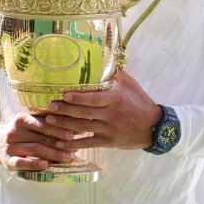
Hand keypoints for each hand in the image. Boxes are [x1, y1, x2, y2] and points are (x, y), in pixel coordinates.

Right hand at [0, 114, 77, 171]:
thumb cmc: (20, 132)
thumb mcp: (28, 123)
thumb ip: (44, 122)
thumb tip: (72, 125)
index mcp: (21, 119)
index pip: (42, 123)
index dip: (58, 129)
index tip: (72, 135)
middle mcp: (14, 132)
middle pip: (40, 138)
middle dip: (59, 144)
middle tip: (74, 148)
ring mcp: (9, 147)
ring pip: (34, 149)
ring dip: (53, 154)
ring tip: (68, 157)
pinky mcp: (6, 160)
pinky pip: (21, 162)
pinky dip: (33, 164)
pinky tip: (46, 165)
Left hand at [44, 70, 162, 150]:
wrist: (154, 127)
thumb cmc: (141, 103)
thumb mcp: (132, 86)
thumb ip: (117, 75)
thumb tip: (104, 59)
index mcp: (116, 99)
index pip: (94, 98)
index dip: (78, 98)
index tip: (64, 95)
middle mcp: (111, 114)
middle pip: (84, 113)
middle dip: (65, 110)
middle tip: (49, 107)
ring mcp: (109, 129)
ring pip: (83, 128)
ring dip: (64, 125)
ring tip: (49, 121)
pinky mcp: (108, 141)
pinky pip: (88, 143)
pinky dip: (73, 144)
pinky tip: (60, 143)